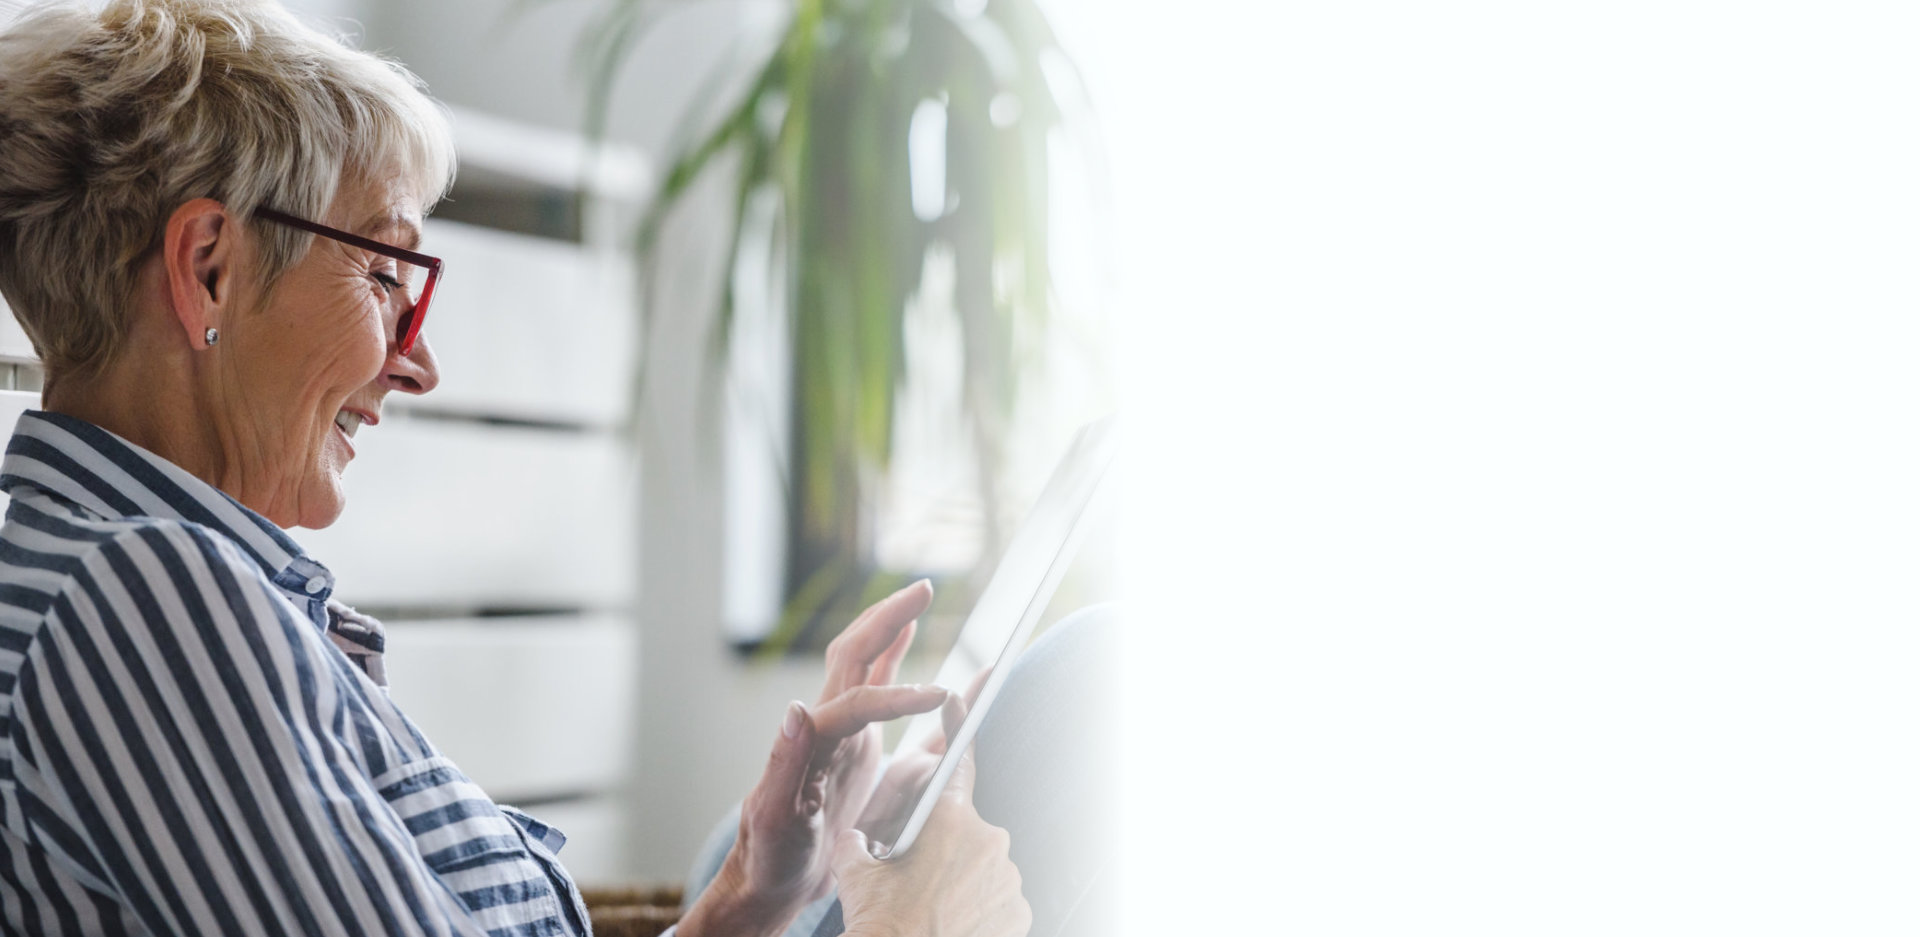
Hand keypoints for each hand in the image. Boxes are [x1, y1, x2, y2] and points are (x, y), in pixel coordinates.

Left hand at [679, 581, 944, 936]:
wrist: (769, 880)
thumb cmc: (768, 855)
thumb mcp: (772, 816)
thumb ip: (783, 762)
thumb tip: (795, 707)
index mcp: (810, 739)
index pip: (858, 700)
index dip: (897, 696)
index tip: (937, 696)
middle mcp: (823, 726)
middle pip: (855, 654)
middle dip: (887, 618)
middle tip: (922, 588)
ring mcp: (838, 733)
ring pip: (863, 664)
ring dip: (888, 628)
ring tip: (916, 599)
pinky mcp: (849, 747)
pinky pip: (874, 693)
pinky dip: (892, 661)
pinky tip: (906, 644)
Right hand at [833, 697, 1030, 936]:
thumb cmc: (880, 922)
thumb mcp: (855, 872)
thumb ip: (857, 841)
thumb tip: (853, 838)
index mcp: (949, 819)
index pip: (958, 761)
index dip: (957, 730)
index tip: (961, 703)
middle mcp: (988, 842)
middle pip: (965, 828)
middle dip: (944, 842)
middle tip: (916, 871)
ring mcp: (1007, 879)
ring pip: (983, 865)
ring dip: (961, 877)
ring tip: (931, 904)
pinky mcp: (1018, 912)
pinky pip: (998, 899)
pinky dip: (978, 907)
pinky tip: (952, 921)